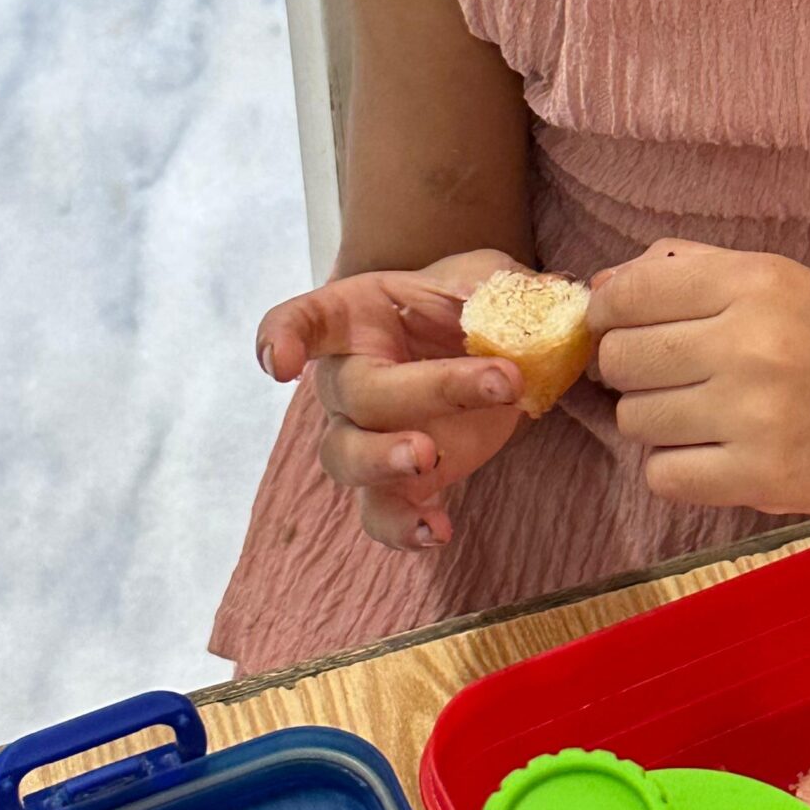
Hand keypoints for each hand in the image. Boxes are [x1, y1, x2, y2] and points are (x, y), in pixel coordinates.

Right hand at [257, 250, 527, 550]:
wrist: (486, 347)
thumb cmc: (466, 303)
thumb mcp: (486, 277)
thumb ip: (496, 286)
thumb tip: (527, 301)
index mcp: (355, 317)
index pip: (304, 321)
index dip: (282, 338)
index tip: (281, 363)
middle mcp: (347, 377)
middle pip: (356, 391)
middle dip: (424, 389)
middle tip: (496, 384)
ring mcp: (366, 433)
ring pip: (347, 456)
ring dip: (384, 460)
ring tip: (429, 459)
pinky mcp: (400, 479)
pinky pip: (381, 512)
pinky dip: (402, 526)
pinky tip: (437, 532)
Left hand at [586, 240, 809, 514]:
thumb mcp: (793, 281)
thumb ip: (698, 271)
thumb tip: (605, 283)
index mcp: (758, 282)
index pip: (630, 292)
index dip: (609, 312)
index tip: (618, 326)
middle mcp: (750, 343)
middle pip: (621, 359)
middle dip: (631, 369)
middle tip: (671, 377)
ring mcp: (754, 415)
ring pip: (635, 420)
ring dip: (656, 421)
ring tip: (706, 415)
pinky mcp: (762, 479)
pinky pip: (663, 476)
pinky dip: (678, 469)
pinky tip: (716, 454)